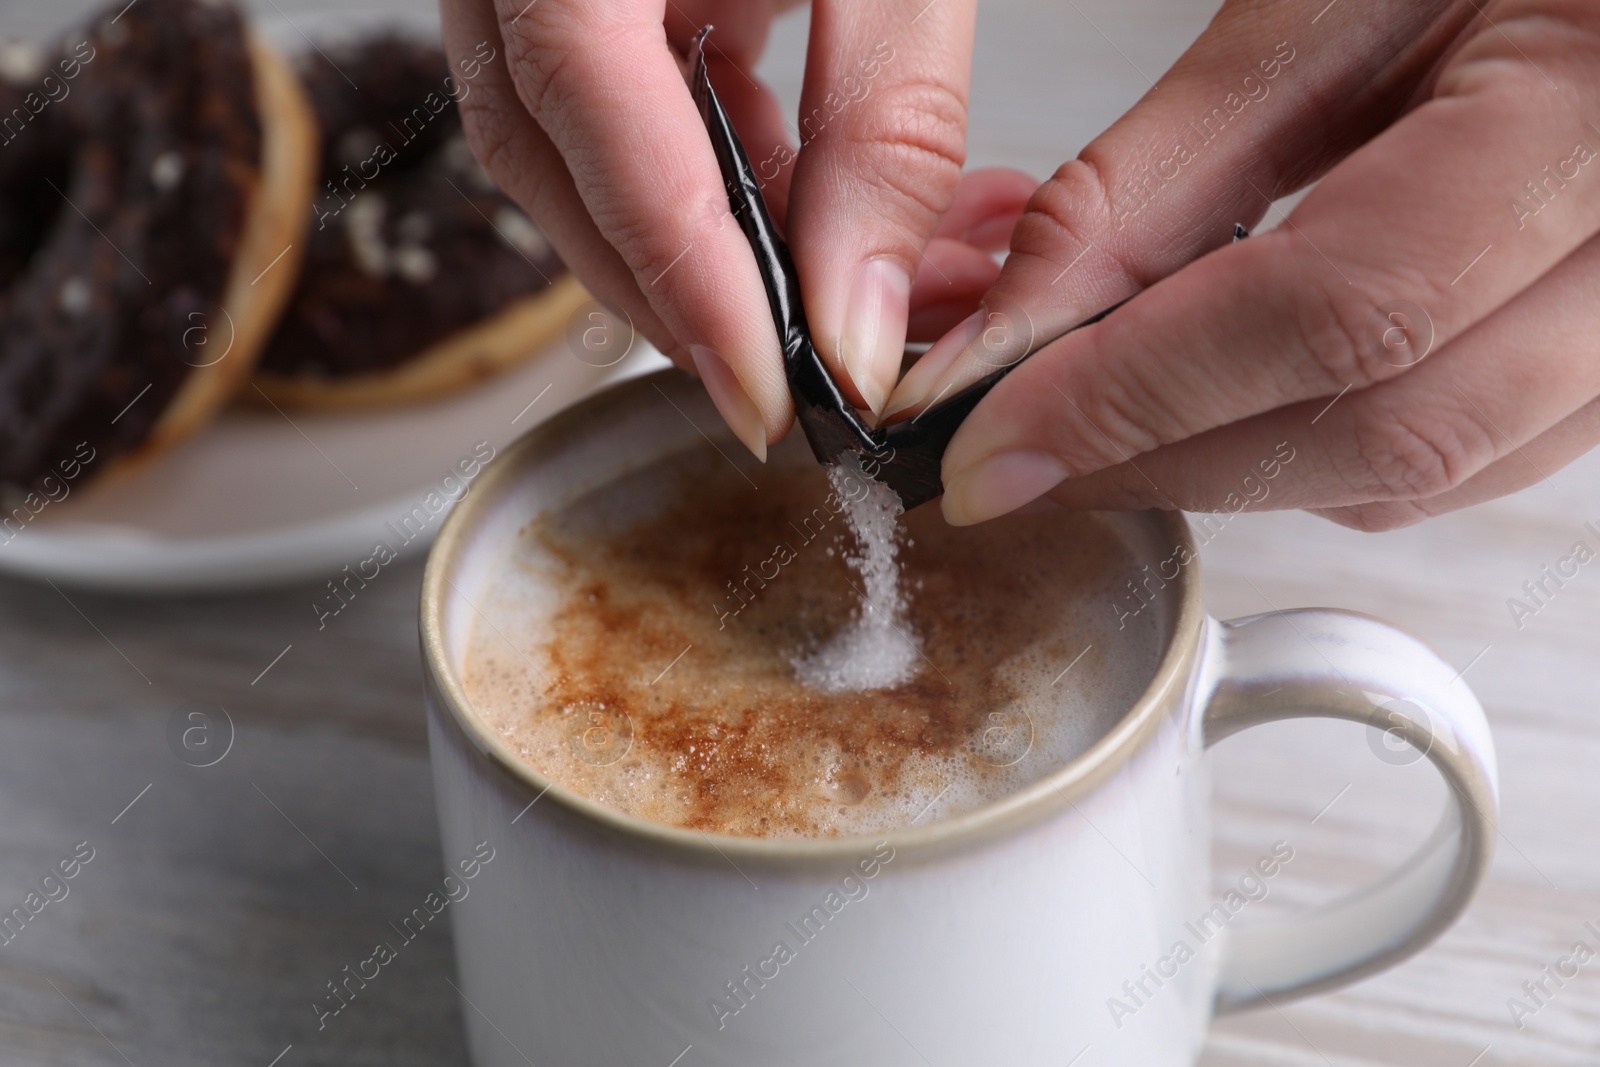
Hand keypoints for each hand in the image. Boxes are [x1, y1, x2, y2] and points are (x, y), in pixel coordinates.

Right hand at [438, 0, 1031, 457]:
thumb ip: (887, 116)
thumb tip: (860, 315)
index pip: (595, 124)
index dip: (682, 283)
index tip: (764, 398)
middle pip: (561, 170)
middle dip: (683, 299)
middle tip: (794, 382)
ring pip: (582, 155)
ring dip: (709, 252)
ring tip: (831, 303)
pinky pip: (621, 102)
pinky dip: (717, 179)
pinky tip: (812, 210)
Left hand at [883, 0, 1599, 530]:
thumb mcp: (1326, 13)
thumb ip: (1165, 173)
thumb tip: (1022, 326)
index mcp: (1594, 100)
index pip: (1338, 311)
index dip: (1138, 395)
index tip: (994, 444)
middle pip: (1383, 431)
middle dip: (1165, 458)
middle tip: (1024, 454)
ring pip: (1423, 472)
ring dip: (1235, 467)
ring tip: (1110, 424)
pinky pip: (1467, 460)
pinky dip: (1320, 453)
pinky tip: (1234, 405)